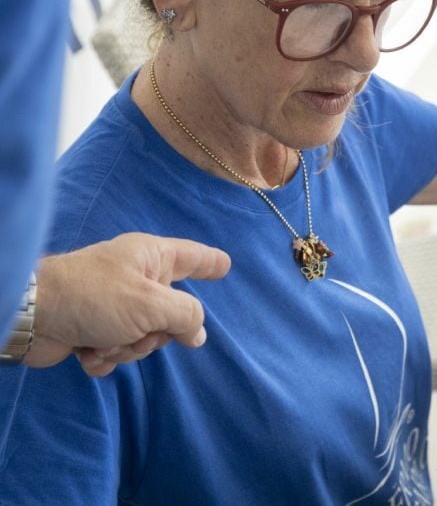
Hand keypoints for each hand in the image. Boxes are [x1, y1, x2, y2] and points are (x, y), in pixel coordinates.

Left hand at [24, 233, 229, 375]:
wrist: (33, 315)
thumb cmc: (96, 297)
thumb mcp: (152, 304)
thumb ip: (187, 316)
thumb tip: (198, 333)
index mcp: (152, 258)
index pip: (193, 258)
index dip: (211, 262)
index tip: (226, 265)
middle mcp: (135, 279)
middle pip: (171, 314)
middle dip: (154, 333)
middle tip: (138, 331)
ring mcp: (114, 305)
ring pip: (144, 337)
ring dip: (126, 347)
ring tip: (102, 340)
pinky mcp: (93, 329)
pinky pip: (118, 350)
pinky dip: (105, 356)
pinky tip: (87, 351)